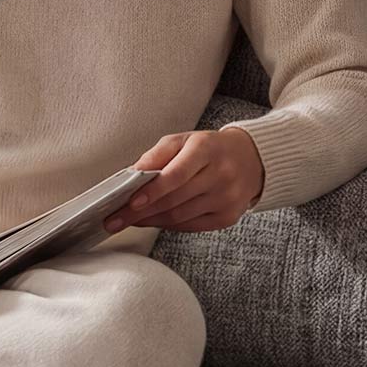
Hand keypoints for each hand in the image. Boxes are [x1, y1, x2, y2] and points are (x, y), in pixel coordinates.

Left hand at [104, 126, 265, 232]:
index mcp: (207, 150)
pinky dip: (167, 225)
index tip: (130, 202)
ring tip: (130, 220)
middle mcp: (221, 175)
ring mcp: (227, 198)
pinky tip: (154, 220)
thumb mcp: (183, 140)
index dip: (152, 191)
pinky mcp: (228, 217)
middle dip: (140, 212)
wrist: (251, 159)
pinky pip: (190, 226)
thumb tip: (132, 174)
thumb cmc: (210, 149)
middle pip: (174, 200)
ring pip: (179, 217)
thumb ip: (157, 154)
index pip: (176, 175)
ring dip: (150, 220)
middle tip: (115, 219)